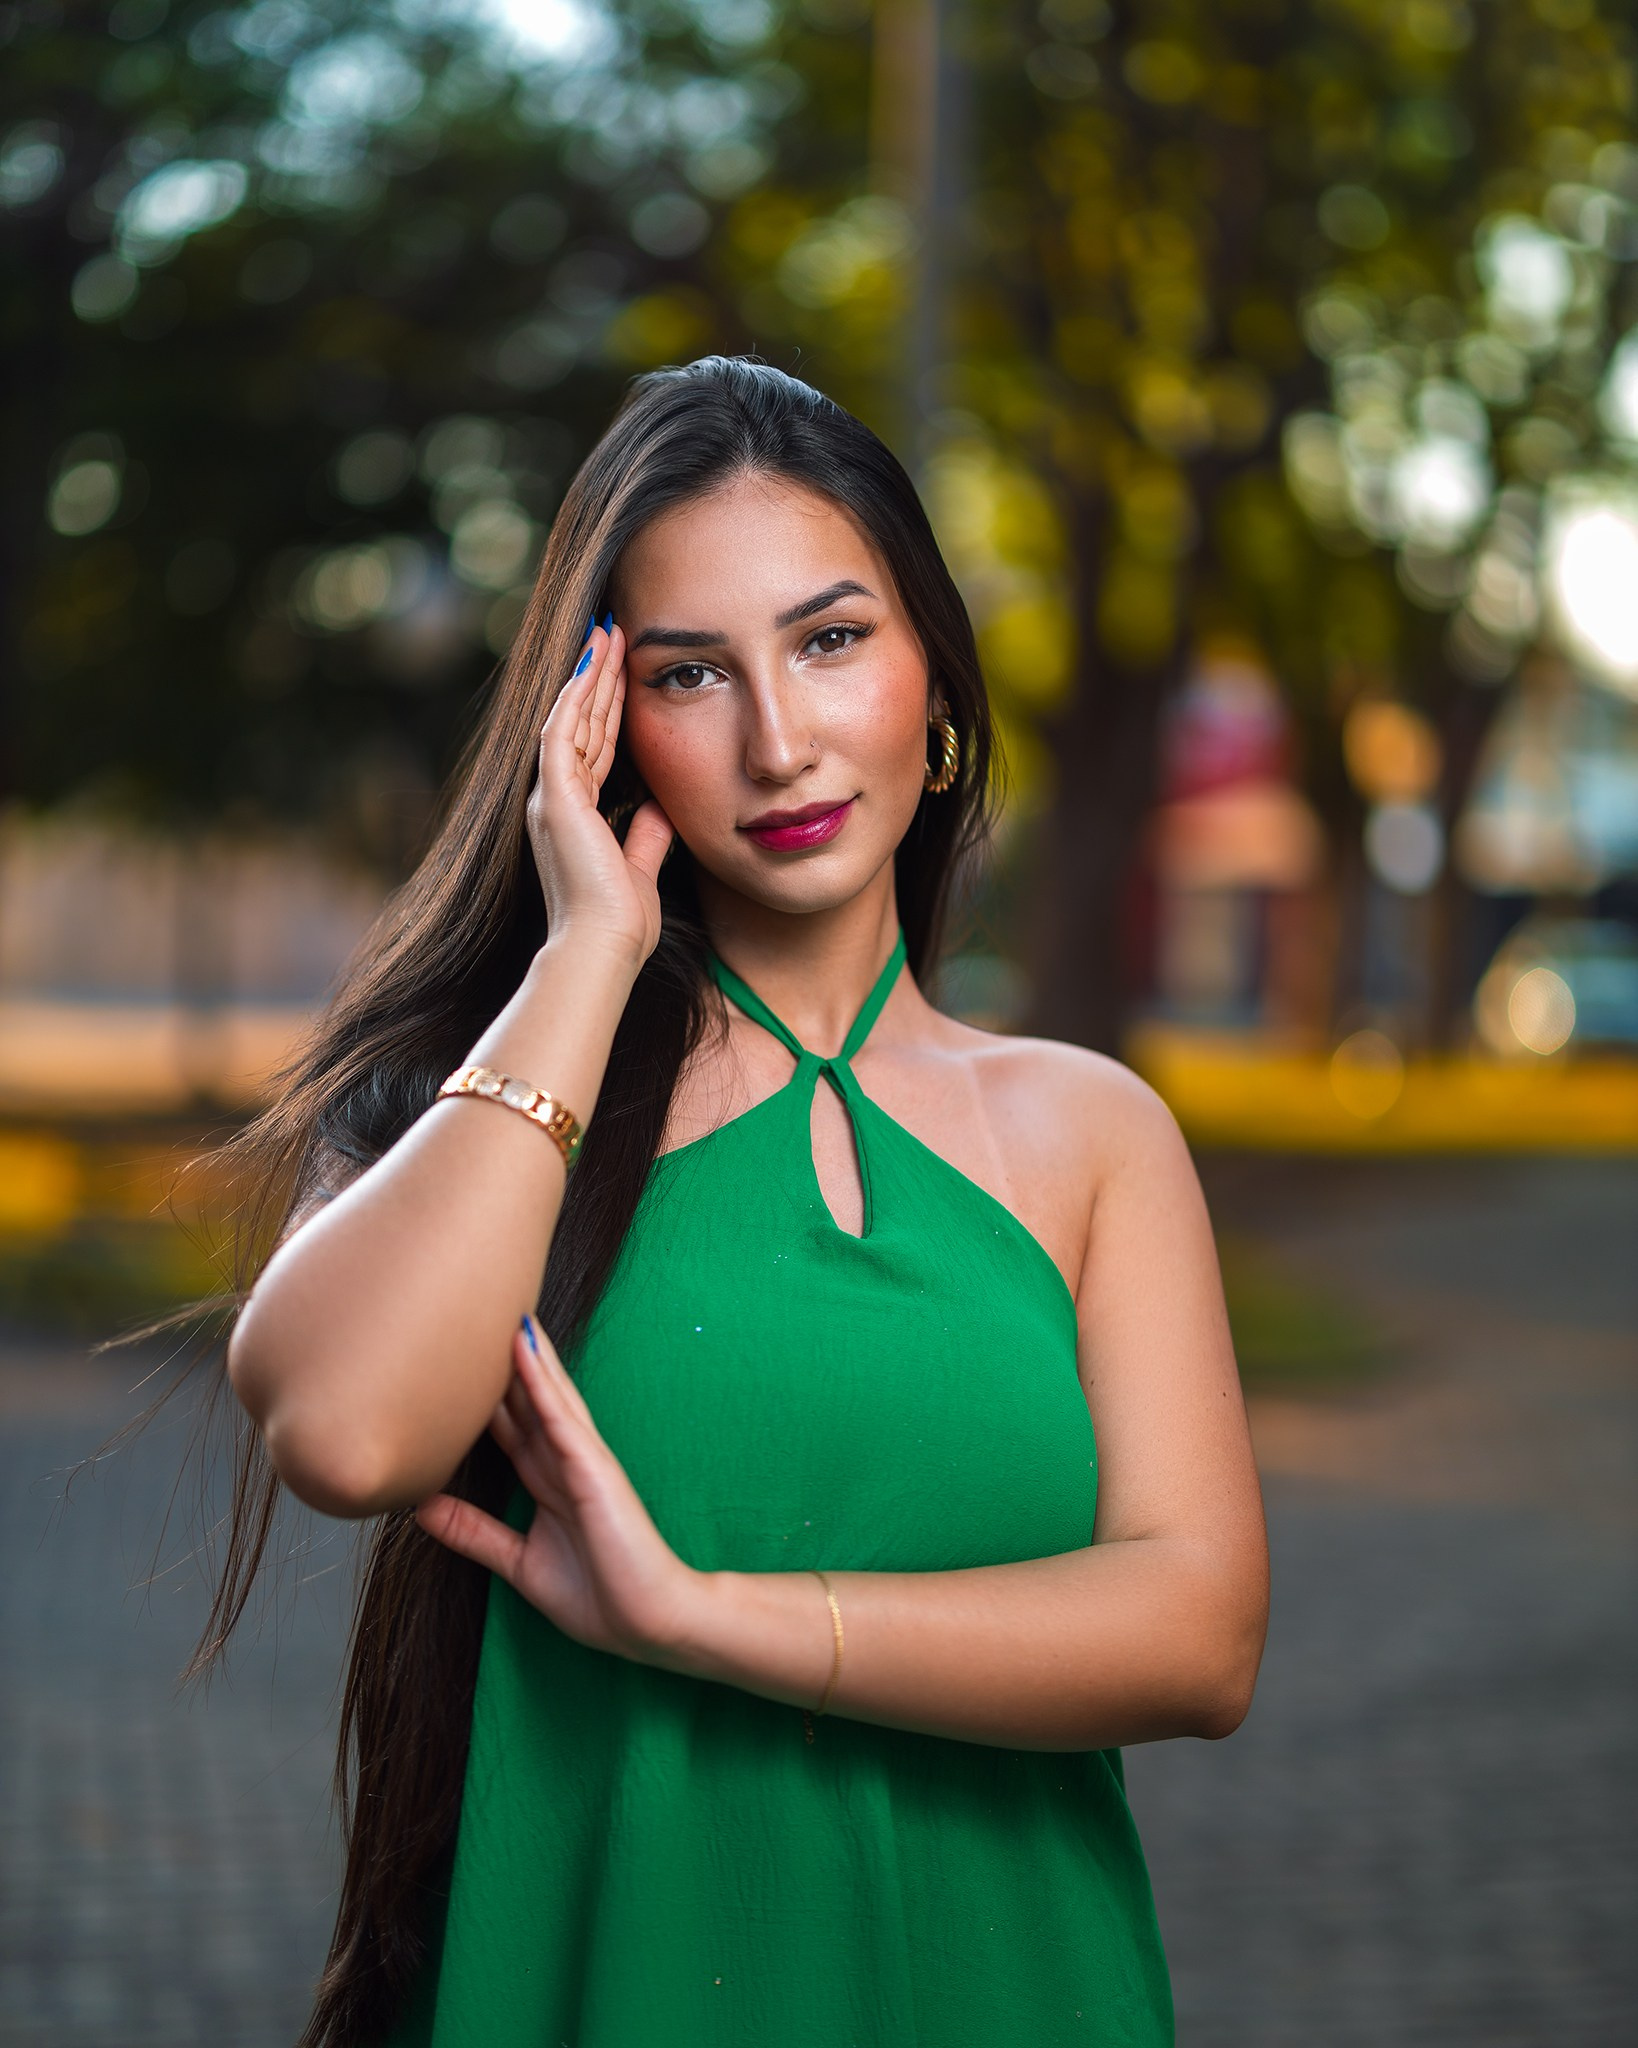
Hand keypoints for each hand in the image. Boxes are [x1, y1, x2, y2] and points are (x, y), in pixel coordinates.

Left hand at [415, 1315, 705, 1666]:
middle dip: (499, 1362)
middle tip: (470, 1316)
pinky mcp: (595, 1467)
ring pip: (544, 1394)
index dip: (483, 1394)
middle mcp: (562, 1461)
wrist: (649, 1623)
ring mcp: (581, 1458)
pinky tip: (524, 1350)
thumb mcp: (516, 1561)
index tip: (452, 1361)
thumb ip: (473, 1532)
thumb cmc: (597, 1596)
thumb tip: (419, 1508)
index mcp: (546, 1481)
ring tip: (498, 1308)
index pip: (508, 1426)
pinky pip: (562, 1416)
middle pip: (524, 1399)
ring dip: (522, 1353)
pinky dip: (542, 1382)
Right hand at [526, 616, 674, 966]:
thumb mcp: (640, 866)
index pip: (595, 748)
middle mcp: (554, 801)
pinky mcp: (554, 797)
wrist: (603, 948)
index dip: (609, 710)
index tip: (624, 674)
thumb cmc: (621, 922)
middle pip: (582, 725)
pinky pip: (562, 732)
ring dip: (590, 675)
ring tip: (606, 634)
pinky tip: (592, 663)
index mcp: (573, 816)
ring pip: (571, 719)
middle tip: (613, 635)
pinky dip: (576, 695)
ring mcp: (550, 797)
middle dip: (599, 680)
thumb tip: (661, 804)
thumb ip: (646, 833)